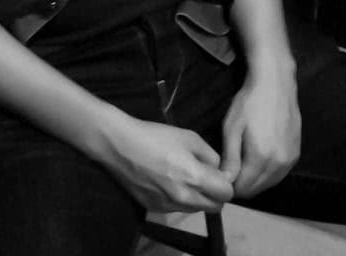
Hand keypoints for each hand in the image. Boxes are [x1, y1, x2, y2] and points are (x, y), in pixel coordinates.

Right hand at [100, 115, 234, 212]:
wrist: (119, 145)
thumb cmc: (155, 136)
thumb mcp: (188, 136)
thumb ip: (209, 155)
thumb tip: (218, 169)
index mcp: (194, 177)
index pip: (226, 194)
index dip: (225, 182)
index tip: (217, 172)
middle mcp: (184, 198)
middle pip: (214, 207)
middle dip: (215, 193)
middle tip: (204, 175)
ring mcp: (168, 206)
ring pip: (196, 209)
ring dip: (198, 197)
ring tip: (182, 175)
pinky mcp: (155, 209)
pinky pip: (177, 208)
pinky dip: (180, 198)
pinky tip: (166, 180)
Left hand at [220, 63, 300, 198]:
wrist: (275, 84)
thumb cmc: (249, 103)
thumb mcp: (232, 127)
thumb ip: (230, 158)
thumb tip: (225, 182)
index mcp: (260, 157)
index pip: (243, 188)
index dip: (230, 184)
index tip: (223, 173)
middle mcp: (279, 163)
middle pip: (257, 189)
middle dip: (242, 184)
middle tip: (231, 167)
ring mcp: (290, 160)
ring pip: (269, 183)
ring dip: (255, 180)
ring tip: (244, 161)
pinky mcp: (296, 154)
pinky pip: (279, 174)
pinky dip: (268, 172)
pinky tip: (259, 157)